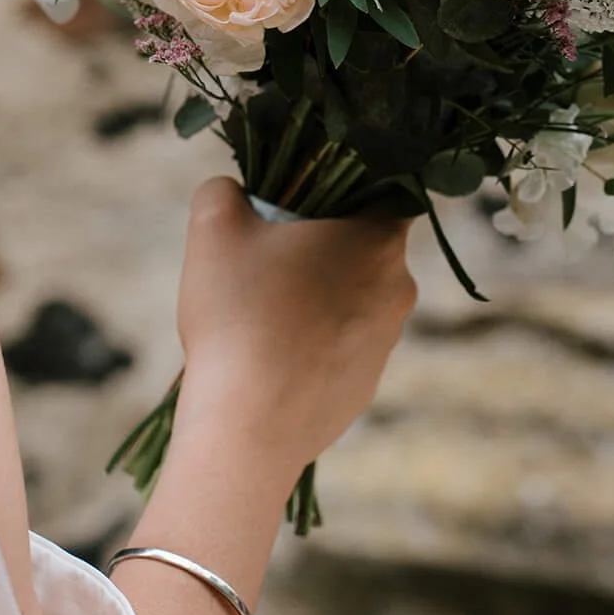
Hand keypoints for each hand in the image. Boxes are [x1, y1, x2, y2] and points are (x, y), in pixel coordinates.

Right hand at [171, 178, 415, 494]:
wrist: (249, 425)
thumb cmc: (237, 316)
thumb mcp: (213, 229)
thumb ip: (224, 189)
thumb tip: (234, 189)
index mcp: (379, 239)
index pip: (386, 191)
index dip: (345, 189)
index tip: (302, 201)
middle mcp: (399, 289)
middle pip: (364, 248)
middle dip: (321, 246)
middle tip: (267, 258)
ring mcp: (387, 343)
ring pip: (353, 300)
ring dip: (315, 297)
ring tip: (260, 315)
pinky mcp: (367, 386)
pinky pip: (342, 348)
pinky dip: (312, 345)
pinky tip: (269, 358)